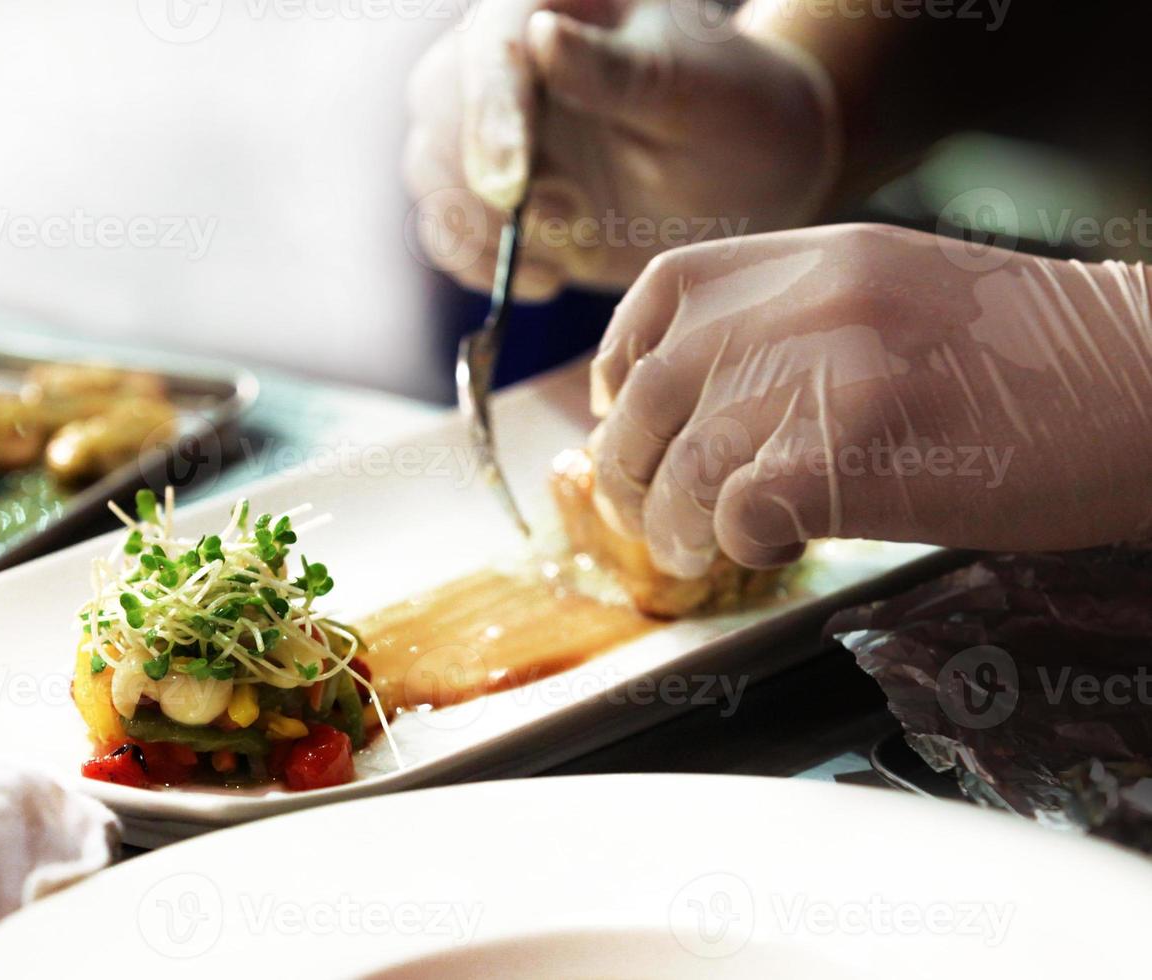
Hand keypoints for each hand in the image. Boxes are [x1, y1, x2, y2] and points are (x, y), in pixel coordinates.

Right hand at [404, 0, 840, 298]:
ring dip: (487, 229)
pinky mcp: (487, 195)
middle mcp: (507, 60)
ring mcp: (490, 129)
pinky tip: (548, 276)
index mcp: (554, 3)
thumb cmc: (735, 118)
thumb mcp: (693, 93)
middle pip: (439, 109)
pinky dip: (481, 264)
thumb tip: (541, 37)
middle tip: (567, 218)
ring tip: (572, 247)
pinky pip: (445, 230)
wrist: (747, 183)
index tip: (512, 186)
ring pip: (432, 174)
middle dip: (487, 181)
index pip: (493, 45)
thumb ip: (616, 72)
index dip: (493, 115)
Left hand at [589, 223, 1151, 574]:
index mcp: (816, 254)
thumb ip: (794, 319)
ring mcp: (834, 370)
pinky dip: (737, 540)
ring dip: (673, 522)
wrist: (1147, 387)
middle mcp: (811, 298)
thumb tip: (698, 392)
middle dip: (631, 466)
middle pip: (655, 388)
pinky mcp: (858, 451)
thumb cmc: (1028, 361)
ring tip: (695, 548)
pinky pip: (742, 508)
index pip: (664, 291)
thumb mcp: (896, 292)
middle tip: (647, 511)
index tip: (627, 416)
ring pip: (687, 461)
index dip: (624, 363)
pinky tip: (769, 545)